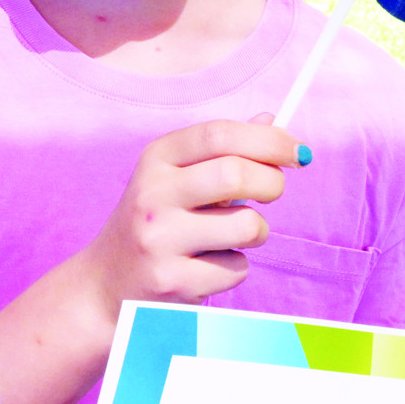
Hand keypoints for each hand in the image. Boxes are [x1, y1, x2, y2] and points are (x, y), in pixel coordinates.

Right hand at [78, 115, 308, 311]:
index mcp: (155, 159)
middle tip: (273, 192)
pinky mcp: (172, 281)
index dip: (268, 139)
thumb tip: (273, 122)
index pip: (218, 134)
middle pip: (236, 174)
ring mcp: (159, 240)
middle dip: (273, 182)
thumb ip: (221, 151)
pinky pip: (236, 268)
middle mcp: (151, 195)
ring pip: (247, 225)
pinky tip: (205, 267)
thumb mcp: (176, 177)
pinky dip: (234, 267)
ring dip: (255, 231)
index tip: (297, 151)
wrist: (106, 281)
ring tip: (230, 236)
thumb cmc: (156, 221)